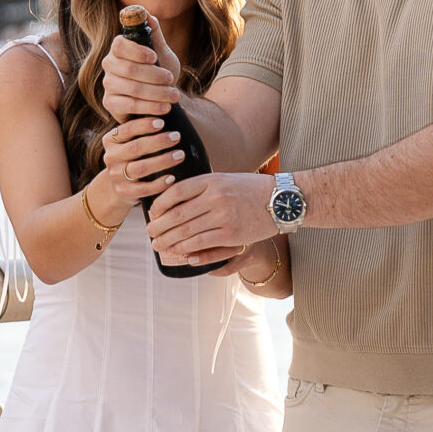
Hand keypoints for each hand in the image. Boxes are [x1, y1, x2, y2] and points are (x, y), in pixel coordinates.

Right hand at [100, 117, 184, 213]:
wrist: (120, 185)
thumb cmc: (134, 155)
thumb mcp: (132, 139)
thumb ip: (145, 126)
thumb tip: (175, 107)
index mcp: (110, 140)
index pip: (126, 129)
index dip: (144, 125)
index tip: (163, 121)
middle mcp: (110, 157)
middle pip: (136, 148)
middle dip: (158, 142)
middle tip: (177, 137)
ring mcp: (116, 176)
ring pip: (141, 168)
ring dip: (163, 161)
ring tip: (180, 155)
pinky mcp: (124, 192)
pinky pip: (144, 189)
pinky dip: (159, 184)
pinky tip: (172, 178)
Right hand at [101, 29, 181, 125]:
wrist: (161, 97)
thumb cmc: (160, 71)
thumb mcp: (161, 52)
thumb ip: (154, 33)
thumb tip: (146, 13)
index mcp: (120, 48)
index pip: (120, 44)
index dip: (136, 50)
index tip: (154, 57)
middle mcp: (110, 65)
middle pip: (128, 69)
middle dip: (154, 75)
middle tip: (171, 80)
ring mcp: (108, 85)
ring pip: (132, 89)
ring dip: (157, 93)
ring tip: (174, 96)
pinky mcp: (110, 103)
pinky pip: (130, 106)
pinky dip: (150, 107)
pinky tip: (165, 108)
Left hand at [147, 172, 275, 265]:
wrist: (283, 200)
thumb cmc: (253, 190)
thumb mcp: (226, 179)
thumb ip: (204, 186)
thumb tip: (176, 197)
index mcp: (211, 180)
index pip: (176, 191)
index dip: (159, 204)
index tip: (152, 212)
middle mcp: (215, 197)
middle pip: (177, 213)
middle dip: (159, 226)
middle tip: (150, 234)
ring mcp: (222, 216)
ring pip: (186, 231)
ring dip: (168, 241)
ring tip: (158, 245)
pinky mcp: (231, 234)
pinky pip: (201, 243)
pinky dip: (186, 249)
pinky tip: (179, 252)